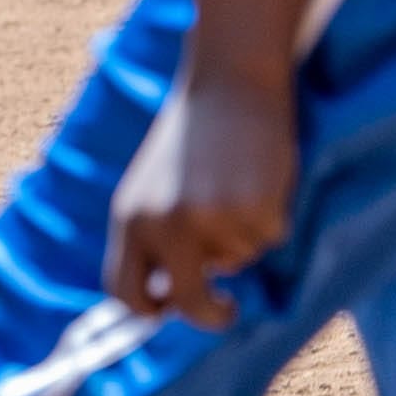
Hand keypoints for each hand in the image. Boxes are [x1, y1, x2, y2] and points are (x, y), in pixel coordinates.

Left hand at [104, 67, 293, 329]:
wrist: (229, 81)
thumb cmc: (194, 138)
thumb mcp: (154, 187)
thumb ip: (154, 236)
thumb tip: (169, 295)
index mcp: (130, 218)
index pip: (123, 291)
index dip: (147, 311)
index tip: (169, 311)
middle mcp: (164, 225)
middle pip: (186, 301)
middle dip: (210, 315)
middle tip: (228, 309)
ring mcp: (210, 220)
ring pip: (239, 259)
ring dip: (245, 234)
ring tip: (239, 182)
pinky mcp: (254, 210)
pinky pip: (270, 237)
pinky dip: (272, 216)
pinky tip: (261, 176)